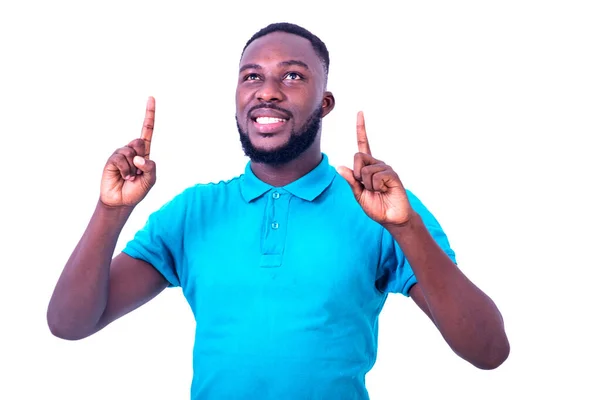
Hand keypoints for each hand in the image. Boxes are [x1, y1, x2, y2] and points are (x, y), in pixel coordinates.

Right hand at [100, 97, 156, 207]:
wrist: (121, 202)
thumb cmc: (137, 190)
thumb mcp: (150, 179)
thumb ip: (150, 167)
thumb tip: (138, 158)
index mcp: (144, 152)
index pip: (147, 130)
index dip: (149, 114)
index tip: (151, 98)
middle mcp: (132, 150)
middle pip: (139, 141)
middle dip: (141, 157)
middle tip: (138, 172)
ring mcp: (121, 154)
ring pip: (130, 151)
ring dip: (133, 168)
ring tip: (130, 177)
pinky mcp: (112, 160)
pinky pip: (121, 159)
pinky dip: (125, 170)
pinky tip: (123, 177)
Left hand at [337, 111, 413, 226]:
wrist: (392, 218)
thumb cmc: (376, 206)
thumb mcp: (358, 195)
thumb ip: (350, 181)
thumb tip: (340, 167)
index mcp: (367, 167)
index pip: (363, 144)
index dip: (361, 128)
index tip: (360, 112)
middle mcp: (377, 164)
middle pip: (357, 156)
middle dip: (356, 174)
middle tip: (366, 187)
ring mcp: (385, 168)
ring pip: (365, 170)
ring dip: (368, 184)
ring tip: (378, 191)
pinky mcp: (392, 174)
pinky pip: (376, 176)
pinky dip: (376, 186)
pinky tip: (384, 190)